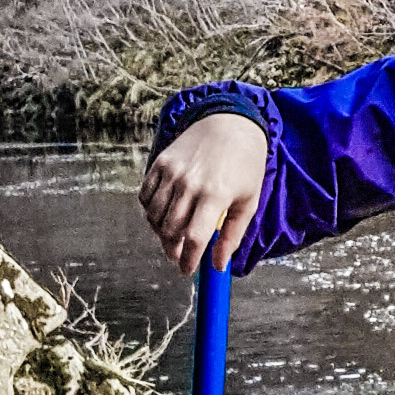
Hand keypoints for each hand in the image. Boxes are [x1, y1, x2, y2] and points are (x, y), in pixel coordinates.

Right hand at [140, 113, 268, 275]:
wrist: (230, 123)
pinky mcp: (160, 163)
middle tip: (179, 255)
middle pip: (170, 230)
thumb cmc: (244, 164)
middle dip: (173, 249)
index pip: (194, 238)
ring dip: (160, 233)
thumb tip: (218, 265)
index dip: (188, 260)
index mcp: (215, 194)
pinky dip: (150, 212)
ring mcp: (171, 172)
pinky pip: (145, 197)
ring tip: (172, 236)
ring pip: (154, 216)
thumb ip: (233, 236)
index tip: (187, 270)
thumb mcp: (248, 202)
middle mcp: (189, 183)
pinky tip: (163, 215)